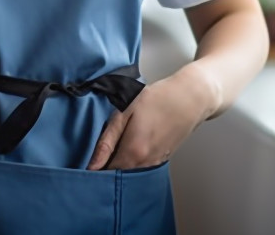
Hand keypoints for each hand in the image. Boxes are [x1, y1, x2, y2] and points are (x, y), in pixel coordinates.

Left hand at [85, 67, 212, 170]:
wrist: (190, 98)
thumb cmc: (158, 99)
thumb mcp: (125, 112)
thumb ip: (107, 140)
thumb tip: (92, 165)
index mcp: (133, 152)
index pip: (106, 174)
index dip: (93, 170)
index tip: (84, 162)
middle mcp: (145, 163)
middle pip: (118, 176)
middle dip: (105, 170)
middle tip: (97, 154)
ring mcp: (155, 163)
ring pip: (130, 173)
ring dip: (119, 165)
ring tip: (113, 147)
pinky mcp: (163, 159)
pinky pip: (141, 167)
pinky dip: (132, 161)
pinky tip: (130, 144)